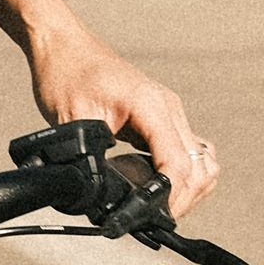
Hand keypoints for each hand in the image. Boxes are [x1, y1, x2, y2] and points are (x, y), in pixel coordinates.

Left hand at [27, 19, 218, 217]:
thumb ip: (91, 157)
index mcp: (152, 107)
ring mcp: (169, 113)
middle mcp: (169, 109)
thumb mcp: (73, 122)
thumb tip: (102, 194)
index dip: (170, 198)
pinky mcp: (161, 119)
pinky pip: (186, 152)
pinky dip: (178, 174)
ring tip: (152, 203)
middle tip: (151, 217)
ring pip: (201, 162)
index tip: (151, 218)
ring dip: (186, 188)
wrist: (62, 46)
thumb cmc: (65, 75)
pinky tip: (149, 184)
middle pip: (200, 168)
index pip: (178, 163)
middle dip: (182, 199)